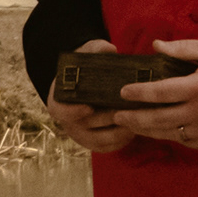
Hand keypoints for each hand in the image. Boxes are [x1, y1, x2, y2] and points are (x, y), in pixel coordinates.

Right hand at [42, 39, 144, 153]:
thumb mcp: (86, 54)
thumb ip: (96, 49)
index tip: (88, 107)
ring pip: (100, 140)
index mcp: (59, 100)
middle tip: (131, 110)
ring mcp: (80, 134)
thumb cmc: (85, 68)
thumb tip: (110, 50)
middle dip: (110, 118)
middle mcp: (67, 121)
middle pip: (87, 125)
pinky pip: (108, 147)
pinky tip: (136, 128)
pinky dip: (122, 141)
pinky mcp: (94, 142)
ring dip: (120, 132)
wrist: (85, 84)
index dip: (73, 112)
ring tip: (138, 119)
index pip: (61, 111)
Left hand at [113, 38, 197, 150]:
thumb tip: (155, 46)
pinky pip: (182, 140)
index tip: (122, 92)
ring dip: (144, 129)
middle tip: (116, 114)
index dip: (138, 93)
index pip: (160, 92)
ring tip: (129, 123)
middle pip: (157, 119)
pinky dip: (166, 135)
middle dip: (133, 118)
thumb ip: (182, 48)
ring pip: (166, 133)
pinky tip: (154, 129)